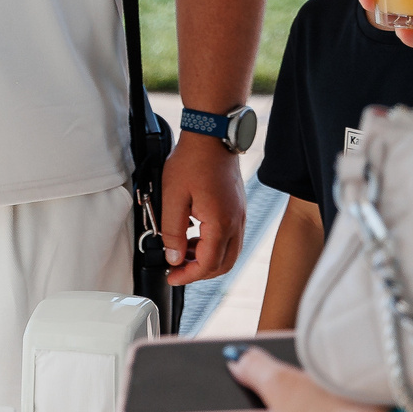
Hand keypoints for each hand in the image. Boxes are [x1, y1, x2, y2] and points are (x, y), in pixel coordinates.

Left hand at [158, 134, 245, 284]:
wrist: (212, 135)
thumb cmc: (192, 160)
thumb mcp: (172, 197)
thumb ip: (172, 231)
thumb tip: (174, 257)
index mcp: (221, 223)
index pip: (208, 264)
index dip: (188, 275)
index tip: (172, 276)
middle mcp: (236, 222)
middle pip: (223, 264)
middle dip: (200, 272)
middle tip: (178, 269)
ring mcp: (240, 215)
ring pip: (229, 252)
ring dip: (207, 258)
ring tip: (183, 250)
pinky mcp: (238, 207)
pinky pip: (231, 237)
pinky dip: (214, 244)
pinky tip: (195, 234)